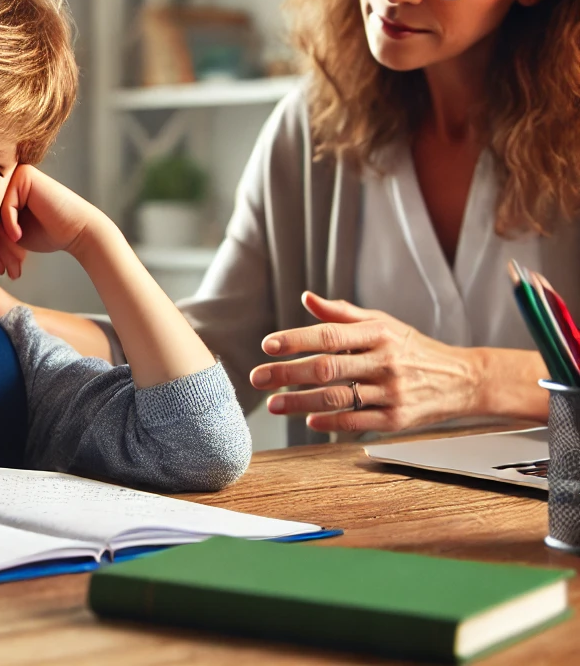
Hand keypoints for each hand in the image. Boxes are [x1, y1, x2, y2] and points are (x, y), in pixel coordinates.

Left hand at [0, 165, 98, 279]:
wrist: (78, 231)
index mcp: (1, 193)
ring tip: (15, 263)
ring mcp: (14, 175)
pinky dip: (10, 224)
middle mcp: (6, 180)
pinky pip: (5, 205)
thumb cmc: (48, 233)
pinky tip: (19, 237)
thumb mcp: (12, 236)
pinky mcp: (24, 175)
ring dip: (4, 243)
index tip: (1, 268)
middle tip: (7, 269)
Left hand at [248, 292, 481, 432]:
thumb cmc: (411, 347)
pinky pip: (356, 422)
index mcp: (377, 333)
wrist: (462, 379)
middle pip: (327, 368)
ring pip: (337, 398)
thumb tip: (306, 297)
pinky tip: (308, 420)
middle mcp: (384, 361)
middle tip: (257, 377)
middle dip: (287, 373)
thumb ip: (342, 313)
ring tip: (273, 404)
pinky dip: (329, 422)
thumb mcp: (382, 322)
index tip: (267, 345)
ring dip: (300, 402)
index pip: (329, 335)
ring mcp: (391, 392)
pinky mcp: (397, 420)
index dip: (296, 339)